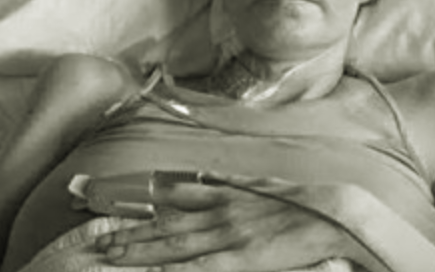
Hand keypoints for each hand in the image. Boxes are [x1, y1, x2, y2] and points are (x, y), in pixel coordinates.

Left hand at [94, 172, 354, 271]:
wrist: (335, 215)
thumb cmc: (303, 201)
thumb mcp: (264, 183)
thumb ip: (233, 180)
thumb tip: (206, 172)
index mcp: (227, 192)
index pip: (173, 193)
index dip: (142, 198)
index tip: (116, 201)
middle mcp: (221, 211)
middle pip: (166, 224)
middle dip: (130, 233)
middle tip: (99, 242)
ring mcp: (229, 235)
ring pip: (174, 245)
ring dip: (140, 250)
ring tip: (110, 256)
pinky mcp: (242, 258)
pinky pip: (201, 266)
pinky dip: (175, 268)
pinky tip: (154, 271)